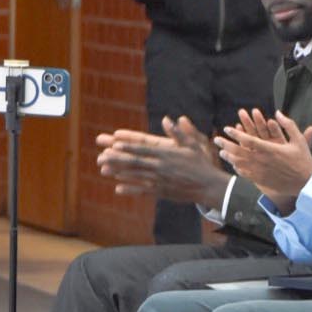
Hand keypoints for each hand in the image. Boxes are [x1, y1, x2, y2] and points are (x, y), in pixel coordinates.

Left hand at [94, 116, 228, 204]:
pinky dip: (130, 189)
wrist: (210, 187)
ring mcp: (160, 181)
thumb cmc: (202, 164)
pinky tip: (117, 188)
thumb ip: (180, 133)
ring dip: (118, 173)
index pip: (144, 149)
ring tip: (103, 170)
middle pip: (135, 162)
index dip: (128, 147)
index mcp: (168, 154)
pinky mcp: (162, 192)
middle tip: (101, 156)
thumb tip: (168, 119)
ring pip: (136, 176)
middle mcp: (161, 167)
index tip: (114, 143)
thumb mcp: (194, 145)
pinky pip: (143, 190)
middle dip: (117, 159)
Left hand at [212, 109, 311, 214]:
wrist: (306, 183)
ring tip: (221, 151)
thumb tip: (278, 112)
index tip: (227, 128)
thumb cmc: (303, 160)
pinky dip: (238, 168)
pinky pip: (245, 174)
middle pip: (239, 152)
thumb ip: (288, 125)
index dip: (236, 134)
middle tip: (217, 139)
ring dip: (229, 157)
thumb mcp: (298, 140)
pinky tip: (234, 165)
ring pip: (240, 164)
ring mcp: (261, 172)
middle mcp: (263, 161)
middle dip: (226, 144)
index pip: (248, 140)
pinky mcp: (262, 180)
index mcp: (270, 149)